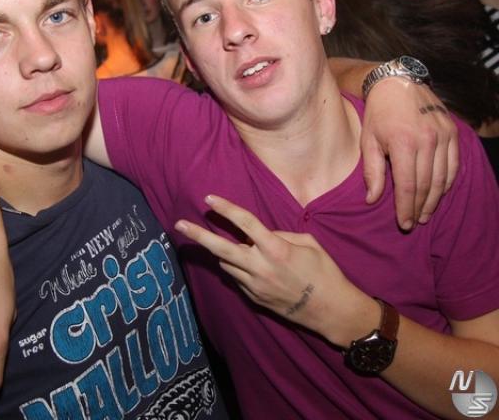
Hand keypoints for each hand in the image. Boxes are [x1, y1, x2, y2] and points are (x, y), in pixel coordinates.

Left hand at [174, 195, 370, 344]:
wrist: (330, 310)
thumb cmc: (324, 272)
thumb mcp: (307, 243)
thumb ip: (280, 235)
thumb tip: (260, 235)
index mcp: (276, 249)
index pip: (245, 223)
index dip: (226, 208)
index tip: (209, 198)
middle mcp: (260, 267)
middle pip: (221, 247)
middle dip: (198, 235)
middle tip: (179, 224)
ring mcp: (255, 285)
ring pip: (226, 263)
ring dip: (225, 252)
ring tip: (241, 248)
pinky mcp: (254, 297)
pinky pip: (237, 277)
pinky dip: (238, 267)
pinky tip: (250, 265)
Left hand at [362, 78, 458, 229]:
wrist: (398, 84)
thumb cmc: (378, 114)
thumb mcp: (368, 140)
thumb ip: (372, 171)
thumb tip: (372, 199)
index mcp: (403, 143)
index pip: (407, 186)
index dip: (406, 208)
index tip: (404, 223)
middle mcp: (427, 140)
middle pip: (425, 185)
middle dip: (419, 208)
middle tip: (413, 222)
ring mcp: (443, 135)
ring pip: (442, 178)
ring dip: (434, 200)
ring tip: (425, 214)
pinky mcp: (452, 132)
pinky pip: (453, 165)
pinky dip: (446, 183)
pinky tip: (438, 193)